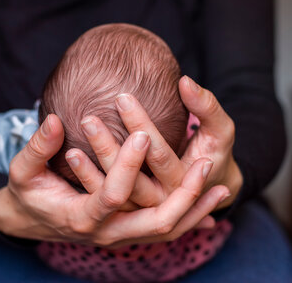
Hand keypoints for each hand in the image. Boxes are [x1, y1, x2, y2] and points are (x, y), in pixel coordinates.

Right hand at [0, 113, 227, 246]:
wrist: (31, 220)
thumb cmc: (27, 193)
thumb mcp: (23, 170)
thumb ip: (37, 147)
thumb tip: (54, 119)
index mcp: (81, 216)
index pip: (113, 194)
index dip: (128, 164)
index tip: (141, 132)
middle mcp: (106, 232)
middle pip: (156, 222)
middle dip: (184, 194)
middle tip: (205, 164)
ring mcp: (120, 236)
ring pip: (168, 231)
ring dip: (195, 209)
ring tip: (222, 187)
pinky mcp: (127, 232)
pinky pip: (165, 230)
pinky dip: (189, 217)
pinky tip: (208, 201)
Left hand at [67, 75, 241, 210]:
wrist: (214, 187)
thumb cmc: (216, 150)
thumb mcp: (220, 130)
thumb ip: (207, 106)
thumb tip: (185, 81)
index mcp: (184, 181)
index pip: (158, 154)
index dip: (140, 126)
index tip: (120, 98)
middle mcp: (163, 200)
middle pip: (131, 179)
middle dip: (109, 149)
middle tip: (88, 119)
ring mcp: (145, 210)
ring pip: (115, 195)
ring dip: (91, 173)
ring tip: (72, 145)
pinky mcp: (131, 210)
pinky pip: (106, 199)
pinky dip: (89, 182)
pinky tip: (71, 156)